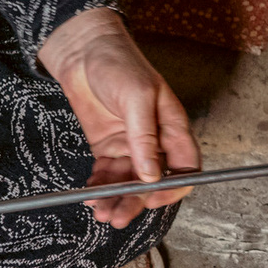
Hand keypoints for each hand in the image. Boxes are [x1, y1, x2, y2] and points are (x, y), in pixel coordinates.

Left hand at [38, 7, 198, 226]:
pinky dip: (99, 186)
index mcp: (172, 127)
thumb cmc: (118, 62)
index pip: (185, 168)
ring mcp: (129, 145)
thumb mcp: (137, 96)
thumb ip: (144, 137)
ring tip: (99, 211)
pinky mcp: (107, 146)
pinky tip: (90, 193)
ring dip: (115, 198)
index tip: (153, 200)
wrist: (82, 51)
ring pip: (128, 182)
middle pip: (153, 182)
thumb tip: (151, 174)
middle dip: (136, 201)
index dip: (173, 188)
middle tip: (117, 216)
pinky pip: (107, 175)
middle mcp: (154, 140)